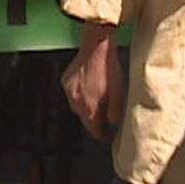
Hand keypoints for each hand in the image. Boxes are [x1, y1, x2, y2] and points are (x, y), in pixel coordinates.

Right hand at [62, 22, 123, 142]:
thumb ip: (115, 112)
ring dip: (87, 107)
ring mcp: (69, 92)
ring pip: (77, 107)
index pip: (94, 131)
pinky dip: (80, 94)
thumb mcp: (118, 93)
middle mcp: (76, 103)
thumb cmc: (109, 68)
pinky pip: (72, 94)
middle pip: (85, 119)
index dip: (102, 135)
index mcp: (89, 108)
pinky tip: (89, 87)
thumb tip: (112, 123)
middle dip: (95, 120)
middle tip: (105, 118)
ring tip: (98, 100)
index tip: (107, 136)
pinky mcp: (65, 81)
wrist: (96, 47)